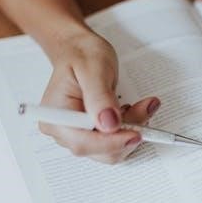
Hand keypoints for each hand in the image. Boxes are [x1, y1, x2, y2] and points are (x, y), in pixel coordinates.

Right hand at [40, 30, 159, 163]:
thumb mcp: (93, 68)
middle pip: (100, 150)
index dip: (112, 142)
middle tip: (145, 108)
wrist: (79, 51)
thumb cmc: (81, 55)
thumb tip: (109, 124)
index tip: (136, 132)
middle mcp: (63, 131)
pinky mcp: (92, 135)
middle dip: (127, 132)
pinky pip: (115, 142)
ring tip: (143, 106)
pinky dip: (130, 128)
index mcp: (56, 116)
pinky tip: (135, 111)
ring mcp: (78, 135)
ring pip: (112, 150)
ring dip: (132, 130)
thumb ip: (100, 97)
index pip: (83, 142)